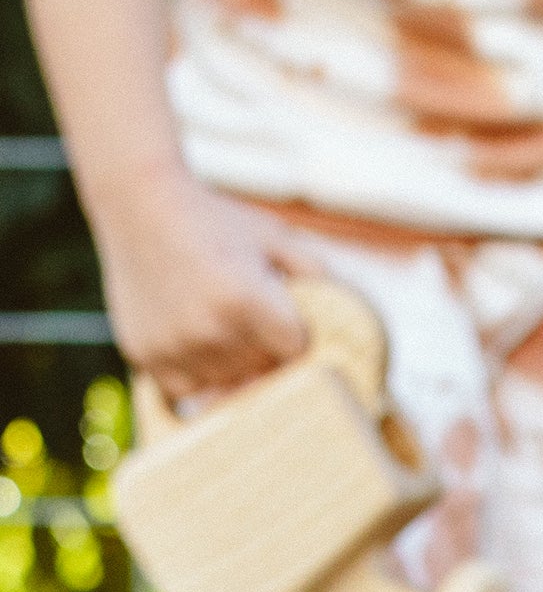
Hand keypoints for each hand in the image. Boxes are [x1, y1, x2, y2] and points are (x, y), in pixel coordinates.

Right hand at [91, 168, 312, 401]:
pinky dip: (199, 374)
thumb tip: (356, 323)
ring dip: (234, 366)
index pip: (297, 352)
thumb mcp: (275, 237)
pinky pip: (189, 390)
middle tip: (252, 319)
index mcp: (247, 300)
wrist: (139, 201)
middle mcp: (210, 330)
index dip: (296, 338)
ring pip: (229, 386)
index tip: (288, 321)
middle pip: (265, 373)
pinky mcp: (147, 356)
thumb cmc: (215, 220)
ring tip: (221, 323)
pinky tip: (197, 339)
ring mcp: (176, 347)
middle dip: (268, 353)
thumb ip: (318, 276)